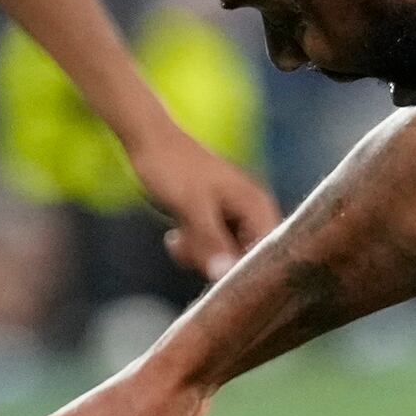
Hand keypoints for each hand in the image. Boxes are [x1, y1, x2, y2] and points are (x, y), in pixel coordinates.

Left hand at [137, 130, 281, 270]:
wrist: (148, 139)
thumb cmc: (173, 166)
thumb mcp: (191, 206)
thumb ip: (211, 241)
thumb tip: (225, 275)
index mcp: (257, 206)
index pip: (268, 254)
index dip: (246, 271)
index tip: (218, 277)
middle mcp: (251, 212)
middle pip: (245, 258)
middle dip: (216, 262)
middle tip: (188, 247)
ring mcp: (232, 216)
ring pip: (225, 255)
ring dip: (200, 254)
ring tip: (178, 239)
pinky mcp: (214, 219)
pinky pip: (211, 247)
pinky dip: (193, 247)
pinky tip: (175, 237)